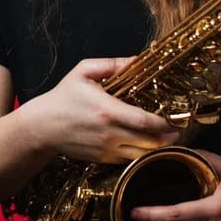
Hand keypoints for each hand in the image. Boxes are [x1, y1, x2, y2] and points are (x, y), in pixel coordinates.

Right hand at [20, 57, 179, 163]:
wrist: (42, 127)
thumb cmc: (63, 97)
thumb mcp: (84, 72)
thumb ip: (112, 64)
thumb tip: (137, 60)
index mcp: (107, 110)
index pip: (144, 121)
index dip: (164, 122)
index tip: (175, 118)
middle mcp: (109, 133)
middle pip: (149, 142)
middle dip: (167, 137)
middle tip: (178, 130)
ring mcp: (106, 149)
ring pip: (142, 155)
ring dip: (157, 148)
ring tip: (167, 138)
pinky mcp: (103, 159)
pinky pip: (129, 160)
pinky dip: (142, 154)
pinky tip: (147, 145)